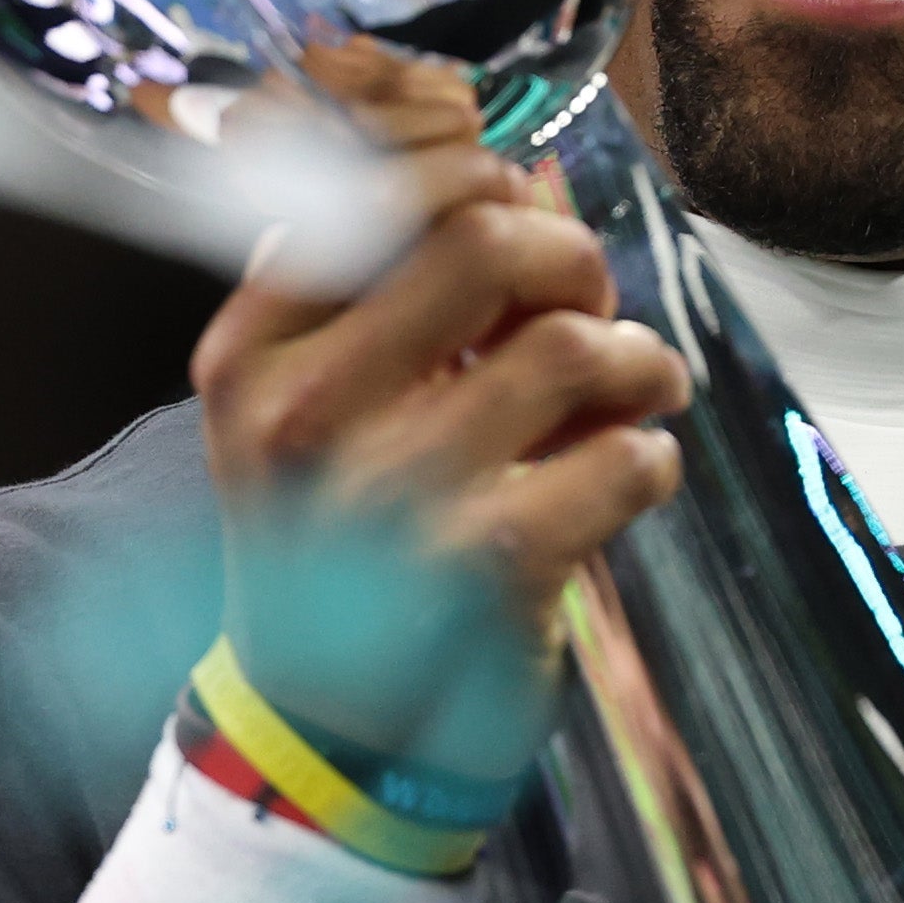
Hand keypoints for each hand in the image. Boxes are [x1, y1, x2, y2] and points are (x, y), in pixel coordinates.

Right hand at [190, 42, 688, 781]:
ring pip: (570, 345)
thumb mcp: (311, 408)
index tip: (519, 212)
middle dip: (569, 259)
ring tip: (634, 395)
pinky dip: (651, 458)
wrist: (333, 732)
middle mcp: (305, 415)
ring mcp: (395, 494)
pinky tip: (626, 476)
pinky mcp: (489, 567)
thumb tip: (519, 170)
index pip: (375, 186)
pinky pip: (625, 458)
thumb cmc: (346, 544)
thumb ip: (390, 288)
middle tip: (585, 309)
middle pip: (483, 238)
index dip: (482, 175)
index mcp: (251, 355)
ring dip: (636, 361)